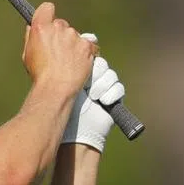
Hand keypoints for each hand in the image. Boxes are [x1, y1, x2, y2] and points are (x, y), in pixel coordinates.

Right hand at [22, 2, 97, 97]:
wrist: (56, 88)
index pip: (47, 7)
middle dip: (60, 34)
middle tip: (58, 51)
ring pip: (74, 35)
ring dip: (72, 44)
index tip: (48, 22)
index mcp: (41, 27)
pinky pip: (88, 44)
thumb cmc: (39, 74)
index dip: (48, 14)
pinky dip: (85, 52)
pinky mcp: (86, 45)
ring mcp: (74, 36)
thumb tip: (32, 27)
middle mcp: (58, 27)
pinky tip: (79, 63)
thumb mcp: (27, 54)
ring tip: (68, 62)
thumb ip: (31, 36)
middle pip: (61, 24)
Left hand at [61, 34, 125, 152]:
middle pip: (102, 64)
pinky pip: (119, 88)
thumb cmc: (66, 109)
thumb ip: (66, 69)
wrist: (76, 132)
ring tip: (93, 96)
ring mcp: (105, 88)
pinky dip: (111, 93)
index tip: (88, 63)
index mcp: (80, 73)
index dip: (90, 59)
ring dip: (102, 85)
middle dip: (95, 73)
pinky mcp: (115, 99)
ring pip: (111, 75)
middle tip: (87, 86)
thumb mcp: (64, 86)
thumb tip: (72, 52)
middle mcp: (93, 79)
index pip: (90, 58)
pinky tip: (103, 101)